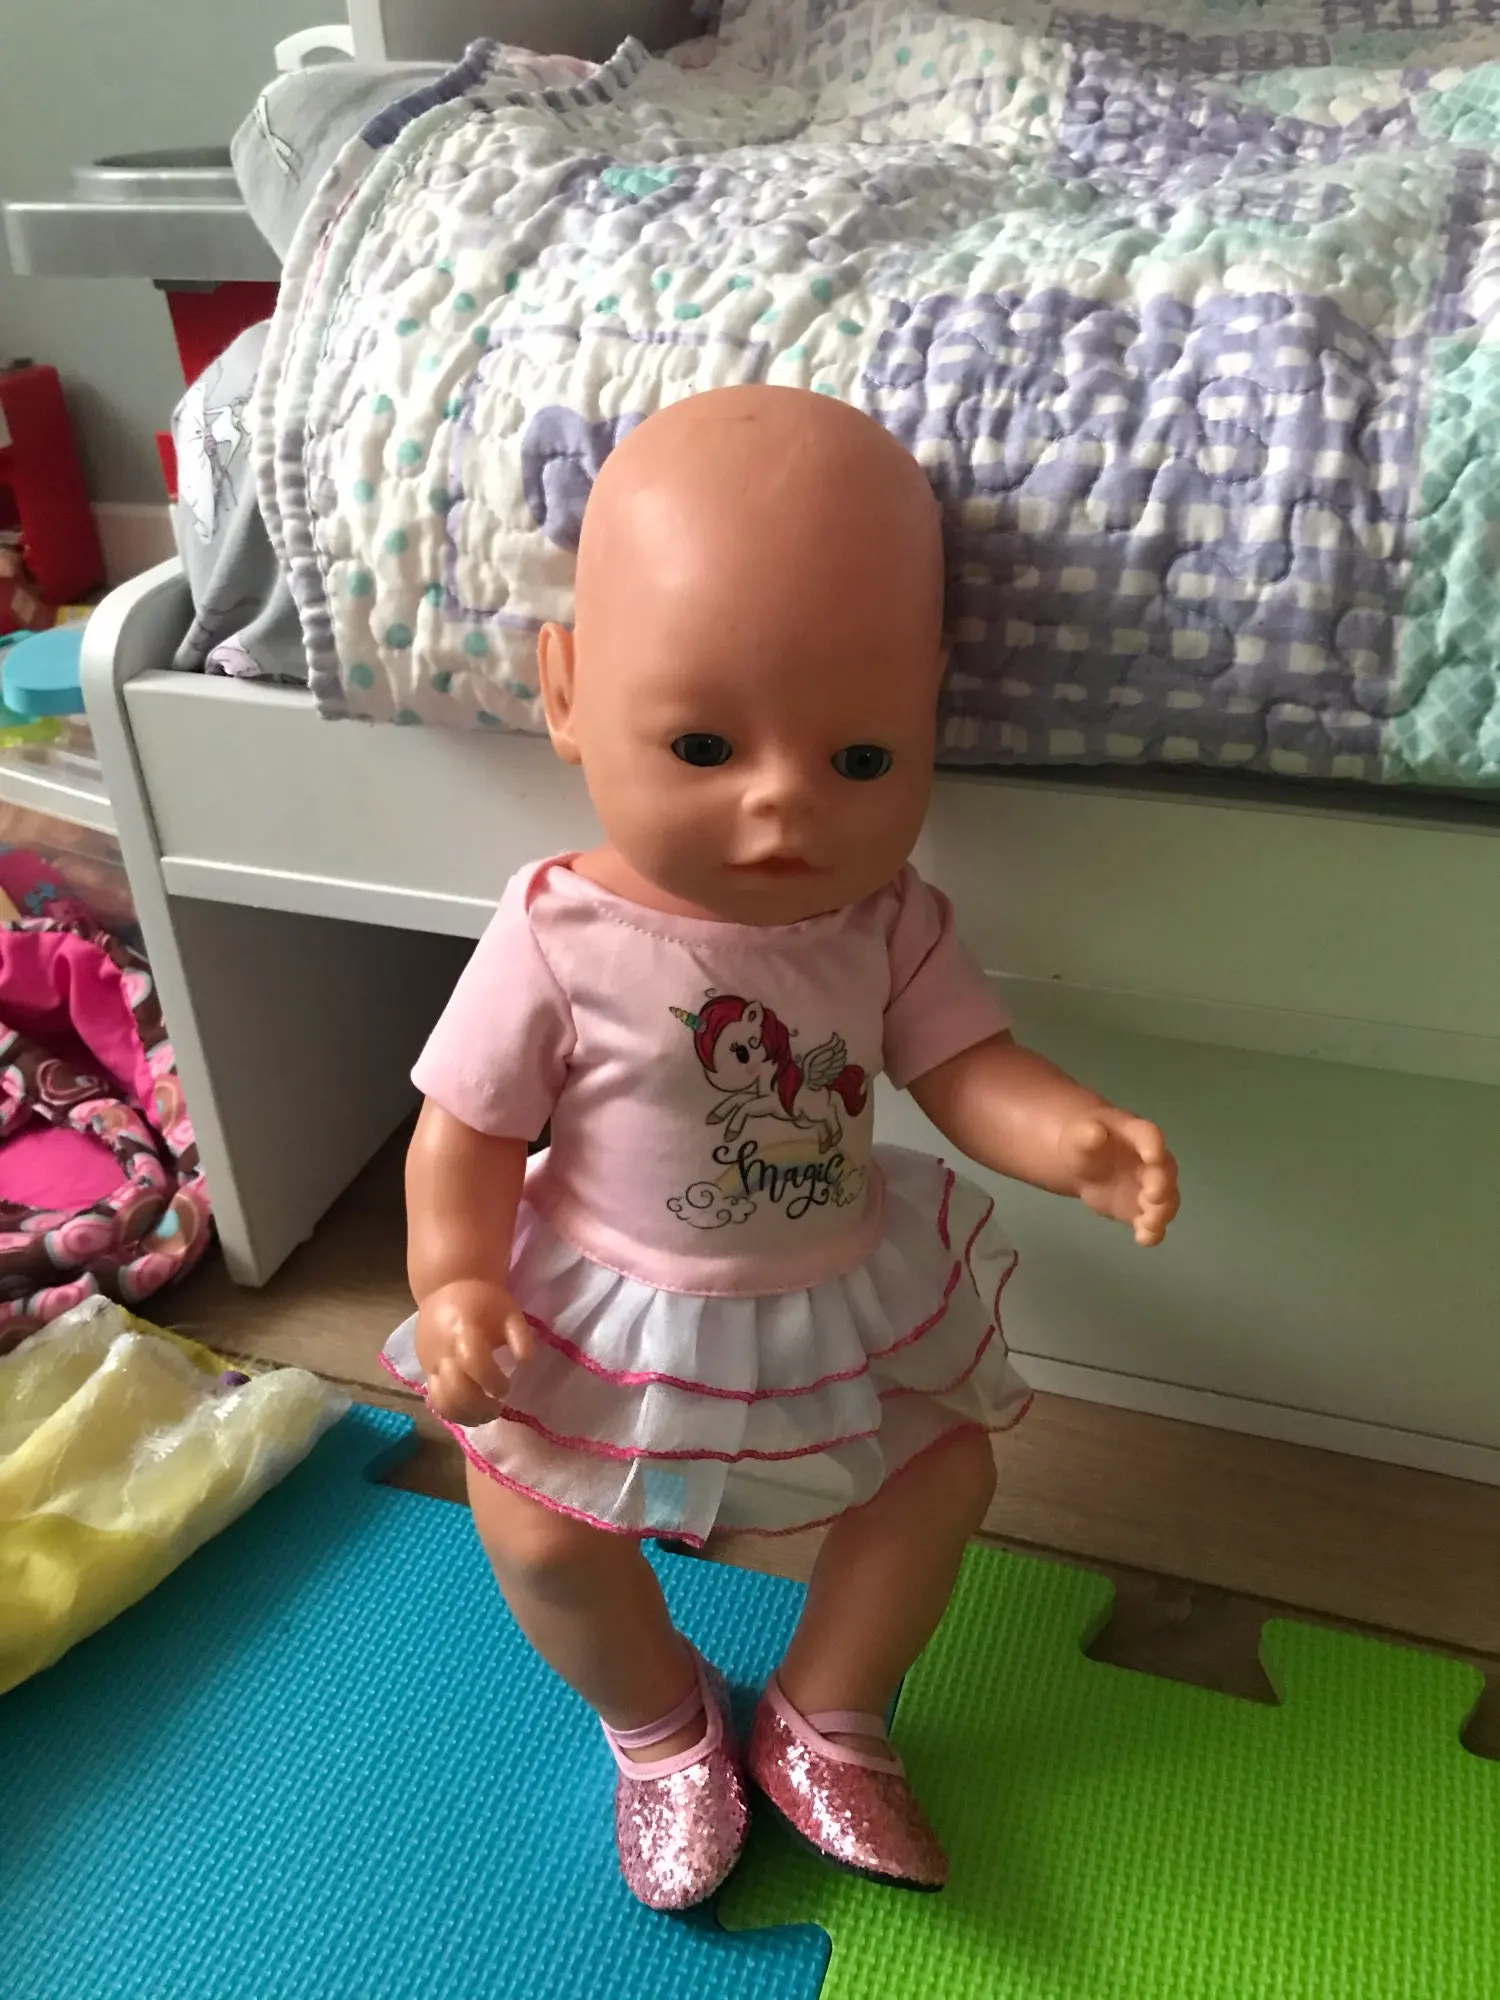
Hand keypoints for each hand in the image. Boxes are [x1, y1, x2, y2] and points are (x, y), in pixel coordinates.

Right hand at [414, 1277, 534, 1425]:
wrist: (447, 1287)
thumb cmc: (484, 1301)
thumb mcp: (510, 1312)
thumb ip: (521, 1337)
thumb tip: (525, 1363)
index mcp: (464, 1330)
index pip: (474, 1363)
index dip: (492, 1381)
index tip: (506, 1388)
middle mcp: (443, 1349)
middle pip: (455, 1389)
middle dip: (479, 1407)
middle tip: (497, 1409)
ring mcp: (430, 1361)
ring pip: (441, 1400)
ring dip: (464, 1416)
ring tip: (483, 1417)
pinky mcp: (424, 1369)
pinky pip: (434, 1398)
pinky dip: (452, 1411)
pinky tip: (469, 1413)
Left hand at [1057, 1108, 1178, 1246]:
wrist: (1084, 1164)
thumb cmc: (1084, 1143)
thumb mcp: (1077, 1138)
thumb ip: (1084, 1136)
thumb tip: (1094, 1133)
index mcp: (1136, 1134)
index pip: (1149, 1135)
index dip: (1153, 1145)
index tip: (1152, 1156)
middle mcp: (1152, 1161)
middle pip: (1165, 1171)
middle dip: (1162, 1184)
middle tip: (1152, 1196)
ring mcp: (1151, 1186)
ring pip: (1167, 1199)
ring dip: (1162, 1212)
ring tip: (1149, 1224)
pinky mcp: (1143, 1210)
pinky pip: (1154, 1222)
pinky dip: (1153, 1232)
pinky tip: (1143, 1239)